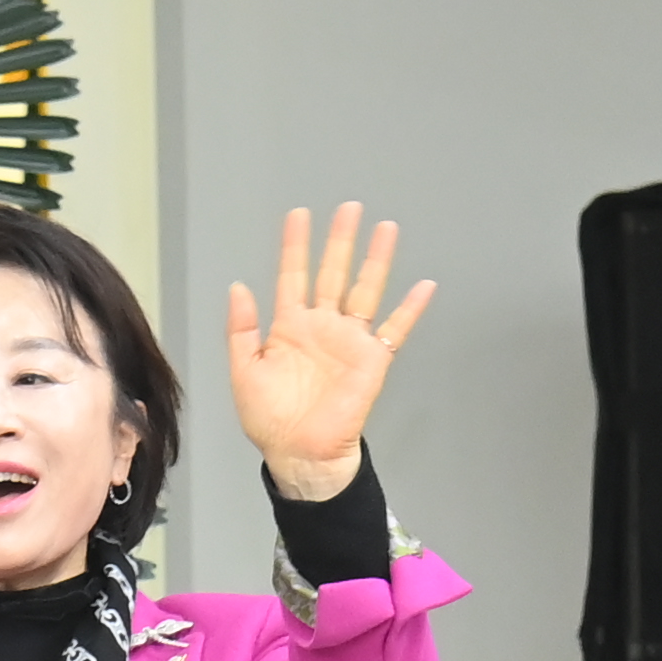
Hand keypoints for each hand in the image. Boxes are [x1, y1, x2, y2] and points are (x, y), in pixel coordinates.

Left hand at [222, 204, 433, 501]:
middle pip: (333, 273)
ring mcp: (349, 341)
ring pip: (366, 290)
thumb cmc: (270, 418)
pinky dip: (410, 309)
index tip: (299, 215)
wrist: (298, 452)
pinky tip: (423, 286)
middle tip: (349, 208)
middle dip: (341, 241)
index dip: (295, 246)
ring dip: (376, 260)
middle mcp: (322, 326)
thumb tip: (238, 287)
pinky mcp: (372, 360)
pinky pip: (395, 329)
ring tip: (386, 229)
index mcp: (289, 326)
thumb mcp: (244, 370)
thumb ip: (241, 329)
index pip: (293, 275)